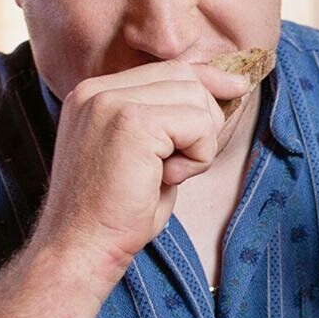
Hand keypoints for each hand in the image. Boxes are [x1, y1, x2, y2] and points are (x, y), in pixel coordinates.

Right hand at [30, 60, 252, 283]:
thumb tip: (221, 91)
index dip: (207, 79)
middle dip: (203, 122)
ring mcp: (111, 101)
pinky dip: (196, 158)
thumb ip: (167, 121)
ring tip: (165, 174)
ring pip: (197, 99)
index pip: (167, 68)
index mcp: (94, 94)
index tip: (238, 86)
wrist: (80, 249)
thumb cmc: (115, 214)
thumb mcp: (144, 155)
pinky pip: (198, 125)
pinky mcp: (132, 121)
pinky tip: (165, 179)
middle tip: (178, 165)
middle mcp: (98, 90)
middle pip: (186, 77)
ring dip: (199, 144)